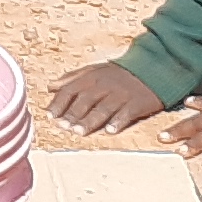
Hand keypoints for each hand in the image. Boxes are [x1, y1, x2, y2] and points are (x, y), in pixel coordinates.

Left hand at [47, 61, 165, 133]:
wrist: (152, 69)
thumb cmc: (118, 74)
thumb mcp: (94, 70)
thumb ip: (72, 78)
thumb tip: (49, 86)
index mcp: (92, 77)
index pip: (71, 89)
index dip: (59, 102)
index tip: (50, 116)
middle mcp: (105, 85)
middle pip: (85, 100)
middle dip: (73, 114)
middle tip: (63, 127)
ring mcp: (122, 94)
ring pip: (103, 108)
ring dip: (90, 121)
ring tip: (79, 132)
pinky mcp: (138, 102)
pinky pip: (126, 113)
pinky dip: (118, 122)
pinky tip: (110, 131)